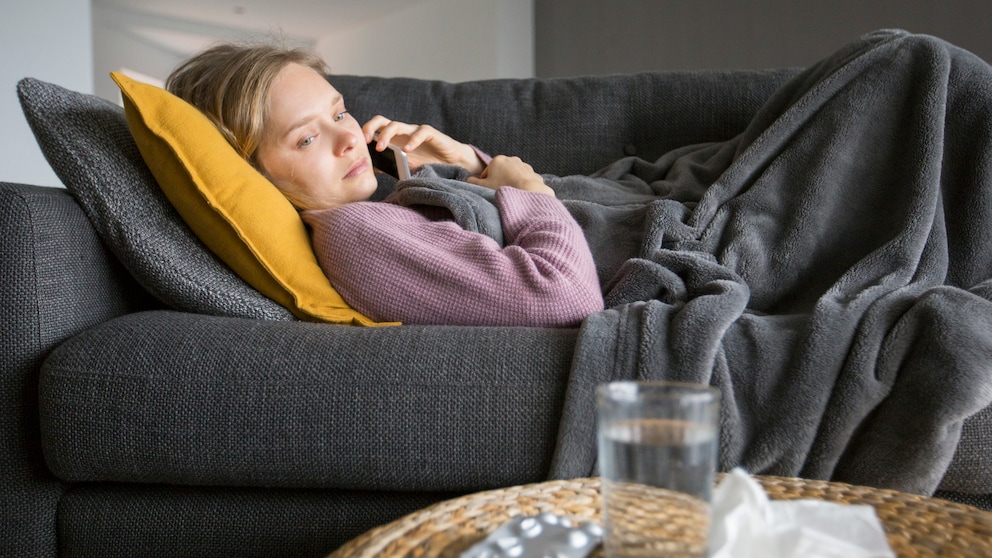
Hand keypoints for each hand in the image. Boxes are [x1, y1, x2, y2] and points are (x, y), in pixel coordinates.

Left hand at [362, 116, 484, 174]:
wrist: (452, 164)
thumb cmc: (427, 164)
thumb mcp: (404, 166)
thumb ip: (389, 165)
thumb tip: (370, 168)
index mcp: (394, 139)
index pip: (376, 128)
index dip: (366, 132)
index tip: (358, 145)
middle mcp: (403, 132)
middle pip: (383, 121)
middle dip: (371, 127)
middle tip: (365, 140)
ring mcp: (415, 132)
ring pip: (397, 125)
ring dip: (387, 135)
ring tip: (382, 148)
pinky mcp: (430, 134)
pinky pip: (420, 132)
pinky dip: (412, 141)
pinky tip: (407, 151)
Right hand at [466, 155, 554, 195]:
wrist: (528, 192)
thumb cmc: (503, 188)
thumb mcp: (483, 186)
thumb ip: (473, 182)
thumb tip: (468, 180)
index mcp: (497, 160)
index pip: (487, 172)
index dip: (486, 182)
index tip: (488, 190)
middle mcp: (511, 159)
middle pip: (501, 172)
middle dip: (499, 180)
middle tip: (499, 192)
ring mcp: (524, 165)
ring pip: (513, 175)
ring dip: (511, 182)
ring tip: (510, 193)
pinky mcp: (533, 173)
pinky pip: (524, 179)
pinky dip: (522, 184)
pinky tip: (520, 193)